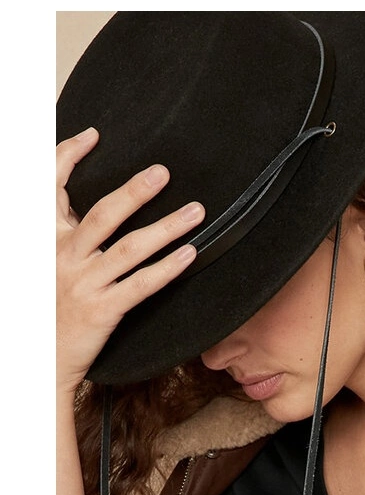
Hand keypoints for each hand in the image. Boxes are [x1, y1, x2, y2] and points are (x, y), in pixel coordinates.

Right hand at [56, 127, 205, 393]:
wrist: (40, 358)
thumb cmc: (48, 308)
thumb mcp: (45, 263)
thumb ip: (64, 234)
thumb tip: (87, 206)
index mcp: (46, 239)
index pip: (51, 188)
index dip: (68, 156)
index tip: (92, 136)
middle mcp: (63, 256)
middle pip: (102, 213)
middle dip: (134, 190)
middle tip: (163, 172)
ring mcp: (84, 283)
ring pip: (128, 247)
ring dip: (165, 227)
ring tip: (195, 211)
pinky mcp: (103, 310)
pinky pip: (141, 284)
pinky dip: (167, 268)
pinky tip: (189, 255)